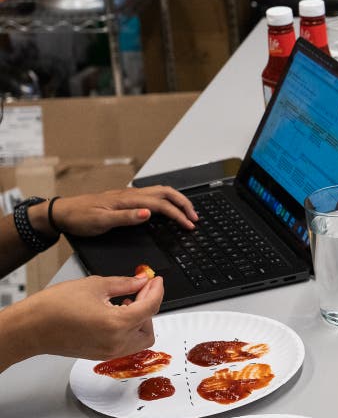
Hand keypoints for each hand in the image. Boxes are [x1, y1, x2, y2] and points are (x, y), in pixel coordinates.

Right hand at [14, 275, 163, 360]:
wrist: (30, 327)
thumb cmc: (54, 307)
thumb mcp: (95, 285)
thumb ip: (124, 284)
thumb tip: (141, 281)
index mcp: (118, 324)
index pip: (151, 306)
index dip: (156, 290)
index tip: (155, 280)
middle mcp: (116, 342)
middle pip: (150, 327)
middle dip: (149, 308)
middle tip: (140, 291)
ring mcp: (108, 352)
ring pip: (140, 339)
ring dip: (140, 321)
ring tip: (125, 303)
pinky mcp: (100, 355)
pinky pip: (125, 344)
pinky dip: (128, 330)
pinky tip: (115, 313)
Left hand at [52, 186, 197, 235]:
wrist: (63, 213)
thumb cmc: (80, 218)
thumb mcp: (101, 221)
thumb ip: (126, 217)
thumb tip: (148, 213)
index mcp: (128, 199)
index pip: (161, 204)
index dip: (178, 214)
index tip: (188, 225)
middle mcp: (132, 194)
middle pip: (166, 192)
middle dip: (184, 204)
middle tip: (195, 217)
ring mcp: (130, 195)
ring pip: (161, 192)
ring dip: (177, 201)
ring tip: (187, 212)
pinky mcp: (127, 199)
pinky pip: (153, 196)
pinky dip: (167, 201)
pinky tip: (168, 209)